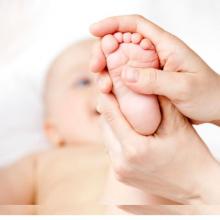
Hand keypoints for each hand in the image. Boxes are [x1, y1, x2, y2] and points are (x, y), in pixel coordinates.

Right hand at [90, 15, 219, 124]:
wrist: (215, 108)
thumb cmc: (207, 95)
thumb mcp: (183, 87)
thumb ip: (155, 80)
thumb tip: (124, 73)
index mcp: (166, 46)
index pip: (136, 25)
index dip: (113, 24)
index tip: (93, 30)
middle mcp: (155, 53)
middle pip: (123, 42)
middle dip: (104, 50)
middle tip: (94, 67)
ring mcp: (150, 67)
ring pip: (122, 60)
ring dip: (107, 69)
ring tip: (102, 84)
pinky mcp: (148, 80)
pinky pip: (127, 76)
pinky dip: (115, 81)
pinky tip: (110, 90)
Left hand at [98, 93, 219, 204]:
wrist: (197, 186)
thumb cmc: (190, 154)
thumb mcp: (177, 124)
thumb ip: (158, 101)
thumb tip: (141, 83)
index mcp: (135, 149)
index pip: (111, 115)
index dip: (107, 97)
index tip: (106, 84)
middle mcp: (121, 163)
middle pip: (104, 126)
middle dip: (108, 109)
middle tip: (115, 96)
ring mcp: (119, 171)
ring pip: (106, 138)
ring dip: (111, 123)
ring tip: (121, 111)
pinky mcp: (120, 175)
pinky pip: (111, 150)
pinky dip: (115, 137)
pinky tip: (126, 130)